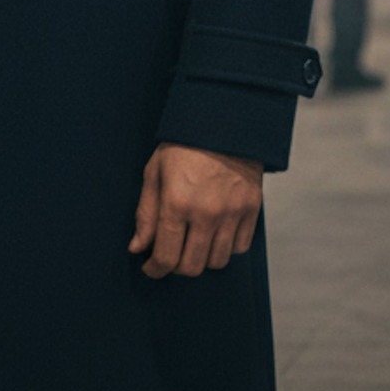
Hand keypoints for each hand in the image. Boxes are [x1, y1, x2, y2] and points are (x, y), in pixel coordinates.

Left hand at [129, 143, 262, 277]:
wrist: (223, 122)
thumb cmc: (183, 145)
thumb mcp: (154, 171)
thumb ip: (145, 213)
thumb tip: (138, 248)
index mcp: (177, 202)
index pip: (166, 257)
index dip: (155, 269)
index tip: (151, 268)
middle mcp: (206, 213)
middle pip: (192, 267)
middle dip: (176, 267)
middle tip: (171, 254)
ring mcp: (232, 213)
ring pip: (217, 261)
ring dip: (202, 258)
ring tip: (193, 243)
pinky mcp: (251, 209)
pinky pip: (240, 248)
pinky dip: (226, 247)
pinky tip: (215, 234)